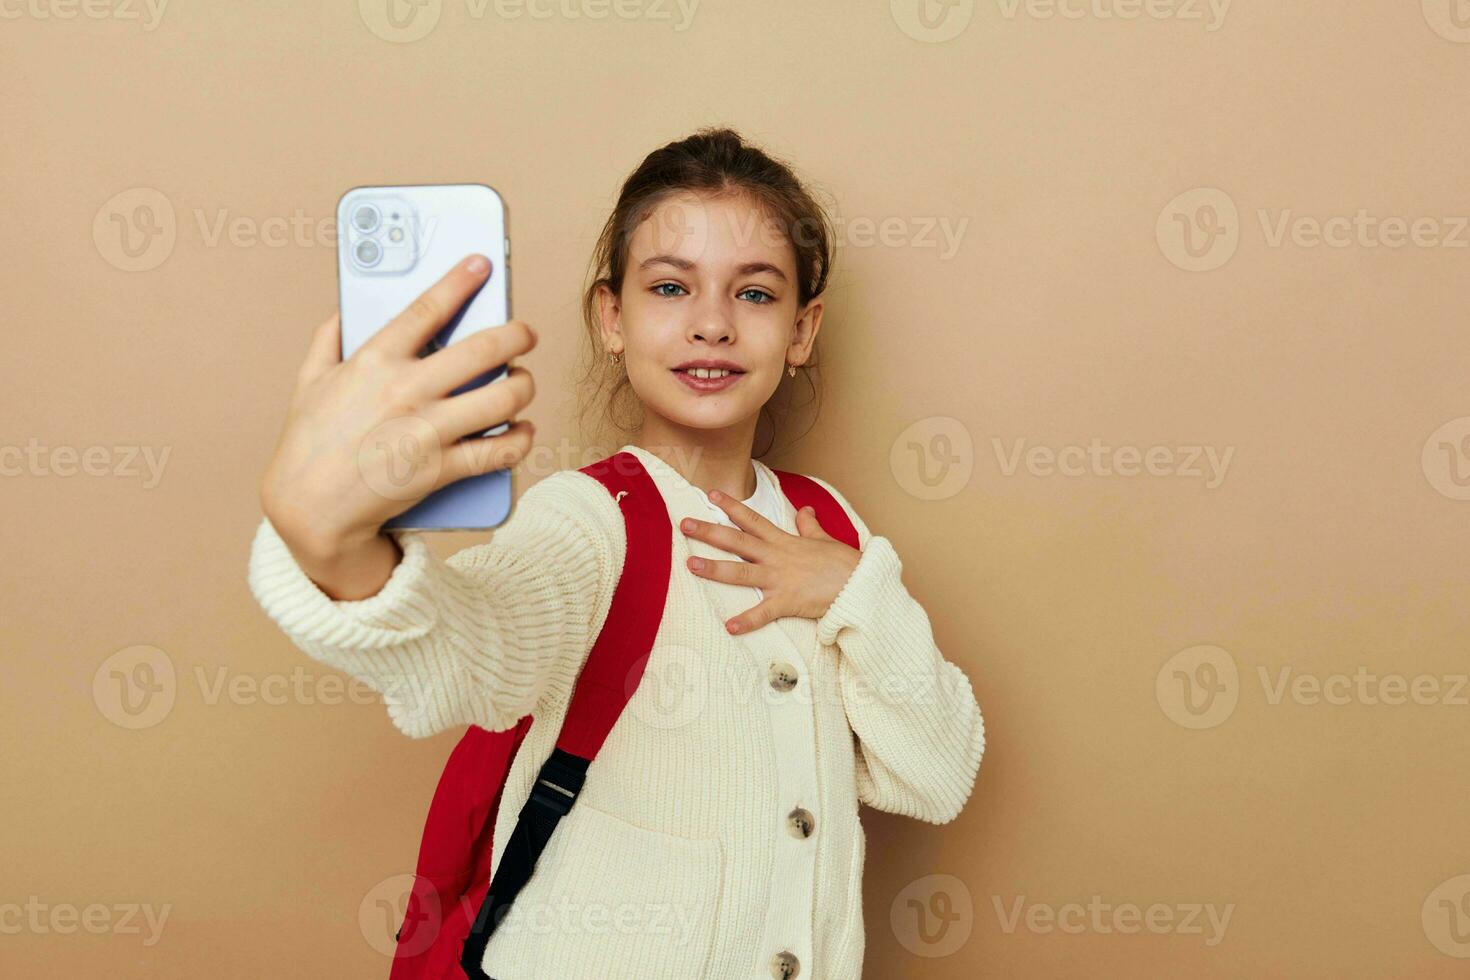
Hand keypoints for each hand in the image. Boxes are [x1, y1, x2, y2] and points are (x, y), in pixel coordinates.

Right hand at [259, 253, 537, 559]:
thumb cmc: (309, 442)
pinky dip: (521, 439)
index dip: (460, 280)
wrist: (309, 509)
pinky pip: (500, 450)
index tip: (484, 263)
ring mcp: (426, 430)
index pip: (426, 308)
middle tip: (526, 332)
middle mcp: (405, 390)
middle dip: (517, 334)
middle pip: (483, 350)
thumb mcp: (309, 381)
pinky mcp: (441, 469)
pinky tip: (523, 430)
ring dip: (524, 386)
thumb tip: (344, 308)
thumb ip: (328, 340)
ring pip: (503, 397)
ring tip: (523, 382)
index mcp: (373, 361)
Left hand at [681, 490, 860, 634]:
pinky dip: (747, 621)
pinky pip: (764, 613)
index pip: (752, 519)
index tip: (710, 495)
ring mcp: (780, 579)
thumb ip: (809, 526)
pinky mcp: (788, 601)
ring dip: (715, 569)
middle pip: (737, 541)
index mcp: (784, 541)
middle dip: (709, 532)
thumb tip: (805, 510)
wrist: (862, 585)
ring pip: (742, 572)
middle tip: (684, 524)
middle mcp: (777, 557)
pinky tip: (729, 627)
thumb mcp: (825, 539)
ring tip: (691, 565)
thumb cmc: (845, 564)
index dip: (730, 506)